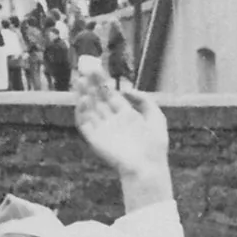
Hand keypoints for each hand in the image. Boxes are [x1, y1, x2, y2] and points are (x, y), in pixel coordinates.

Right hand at [75, 76, 170, 197]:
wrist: (147, 167)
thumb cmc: (154, 145)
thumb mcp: (156, 117)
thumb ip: (144, 100)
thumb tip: (125, 89)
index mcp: (125, 115)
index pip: (110, 95)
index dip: (103, 83)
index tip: (97, 69)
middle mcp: (112, 121)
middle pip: (98, 99)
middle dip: (91, 85)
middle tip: (85, 69)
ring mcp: (102, 129)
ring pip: (88, 108)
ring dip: (83, 94)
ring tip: (80, 80)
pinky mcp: (94, 139)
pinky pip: (83, 123)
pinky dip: (81, 111)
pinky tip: (83, 99)